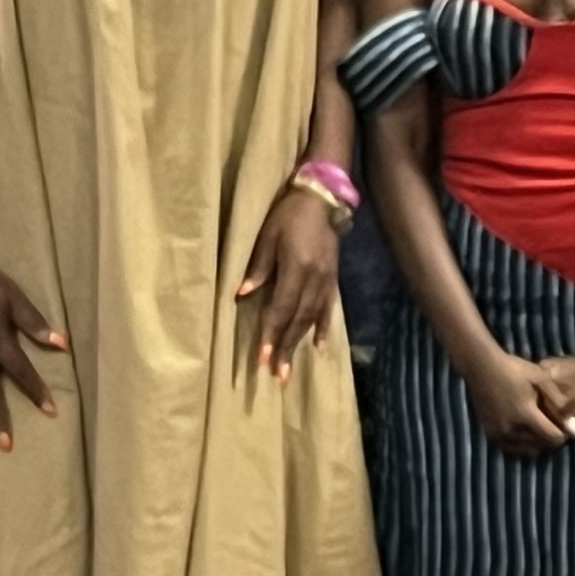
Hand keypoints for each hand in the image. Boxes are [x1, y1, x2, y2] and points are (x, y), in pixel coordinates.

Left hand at [237, 187, 339, 383]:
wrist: (320, 200)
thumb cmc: (288, 216)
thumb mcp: (267, 237)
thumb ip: (258, 267)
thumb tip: (242, 294)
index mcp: (296, 267)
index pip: (282, 307)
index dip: (272, 333)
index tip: (262, 358)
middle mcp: (314, 279)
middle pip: (298, 319)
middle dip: (286, 348)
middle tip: (277, 375)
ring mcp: (326, 280)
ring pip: (312, 318)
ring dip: (300, 345)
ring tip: (291, 368)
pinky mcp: (333, 279)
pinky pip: (328, 309)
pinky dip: (324, 329)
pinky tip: (319, 348)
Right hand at [464, 352, 572, 456]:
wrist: (482, 367)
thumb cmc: (515, 369)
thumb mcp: (541, 378)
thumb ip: (558, 402)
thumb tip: (574, 428)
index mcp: (525, 414)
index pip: (552, 437)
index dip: (563, 434)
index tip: (565, 425)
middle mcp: (510, 429)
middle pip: (540, 445)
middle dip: (551, 439)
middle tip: (555, 426)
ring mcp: (498, 433)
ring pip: (525, 450)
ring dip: (537, 444)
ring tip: (542, 429)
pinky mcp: (489, 434)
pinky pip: (511, 448)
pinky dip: (522, 445)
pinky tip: (527, 434)